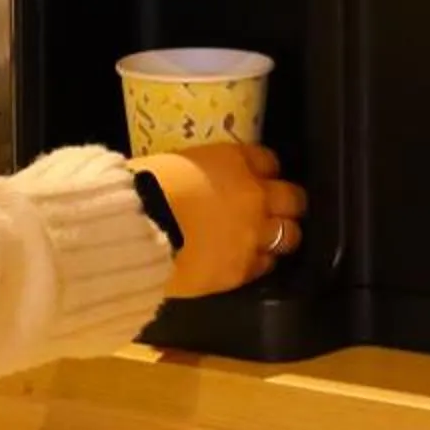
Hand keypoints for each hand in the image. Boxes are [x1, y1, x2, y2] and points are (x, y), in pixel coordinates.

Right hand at [134, 143, 307, 298]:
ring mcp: (253, 234)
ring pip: (289, 235)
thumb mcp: (175, 165)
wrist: (137, 231)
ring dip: (279, 236)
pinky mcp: (243, 269)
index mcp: (234, 161)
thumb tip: (199, 183)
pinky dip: (256, 263)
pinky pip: (264, 265)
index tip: (256, 177)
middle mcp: (255, 195)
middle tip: (273, 211)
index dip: (263, 171)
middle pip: (292, 198)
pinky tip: (242, 262)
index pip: (268, 160)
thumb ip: (201, 174)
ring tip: (263, 241)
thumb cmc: (143, 189)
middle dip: (285, 204)